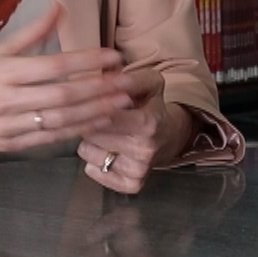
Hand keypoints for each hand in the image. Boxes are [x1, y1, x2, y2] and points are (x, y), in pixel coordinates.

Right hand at [0, 2, 130, 167]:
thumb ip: (29, 33)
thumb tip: (59, 8)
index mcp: (3, 72)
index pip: (54, 67)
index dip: (87, 62)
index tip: (114, 57)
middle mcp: (8, 100)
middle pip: (63, 96)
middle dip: (100, 90)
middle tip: (128, 83)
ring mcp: (10, 126)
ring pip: (61, 121)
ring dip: (95, 112)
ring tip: (122, 103)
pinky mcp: (11, 144)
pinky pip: (50, 139)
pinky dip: (76, 131)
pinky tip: (98, 122)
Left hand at [74, 68, 194, 194]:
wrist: (170, 135)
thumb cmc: (151, 106)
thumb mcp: (148, 82)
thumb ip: (127, 75)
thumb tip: (103, 72)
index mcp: (148, 122)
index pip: (105, 115)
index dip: (92, 106)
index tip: (88, 100)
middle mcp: (145, 149)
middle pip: (92, 132)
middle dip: (90, 121)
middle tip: (102, 116)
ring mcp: (138, 169)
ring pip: (87, 151)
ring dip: (90, 141)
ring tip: (107, 134)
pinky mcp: (132, 184)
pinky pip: (92, 170)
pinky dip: (94, 161)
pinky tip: (107, 151)